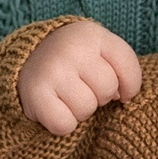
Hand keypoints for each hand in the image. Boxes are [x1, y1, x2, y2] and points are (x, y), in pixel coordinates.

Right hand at [17, 18, 142, 136]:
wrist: (27, 59)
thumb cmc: (74, 61)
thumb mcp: (99, 52)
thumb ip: (121, 68)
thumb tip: (124, 97)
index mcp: (92, 34)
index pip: (128, 65)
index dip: (130, 85)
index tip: (120, 89)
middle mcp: (72, 48)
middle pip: (108, 90)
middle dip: (99, 96)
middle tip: (82, 87)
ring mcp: (52, 69)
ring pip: (86, 109)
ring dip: (80, 111)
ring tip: (67, 96)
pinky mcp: (36, 92)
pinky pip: (64, 124)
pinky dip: (62, 124)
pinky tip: (55, 108)